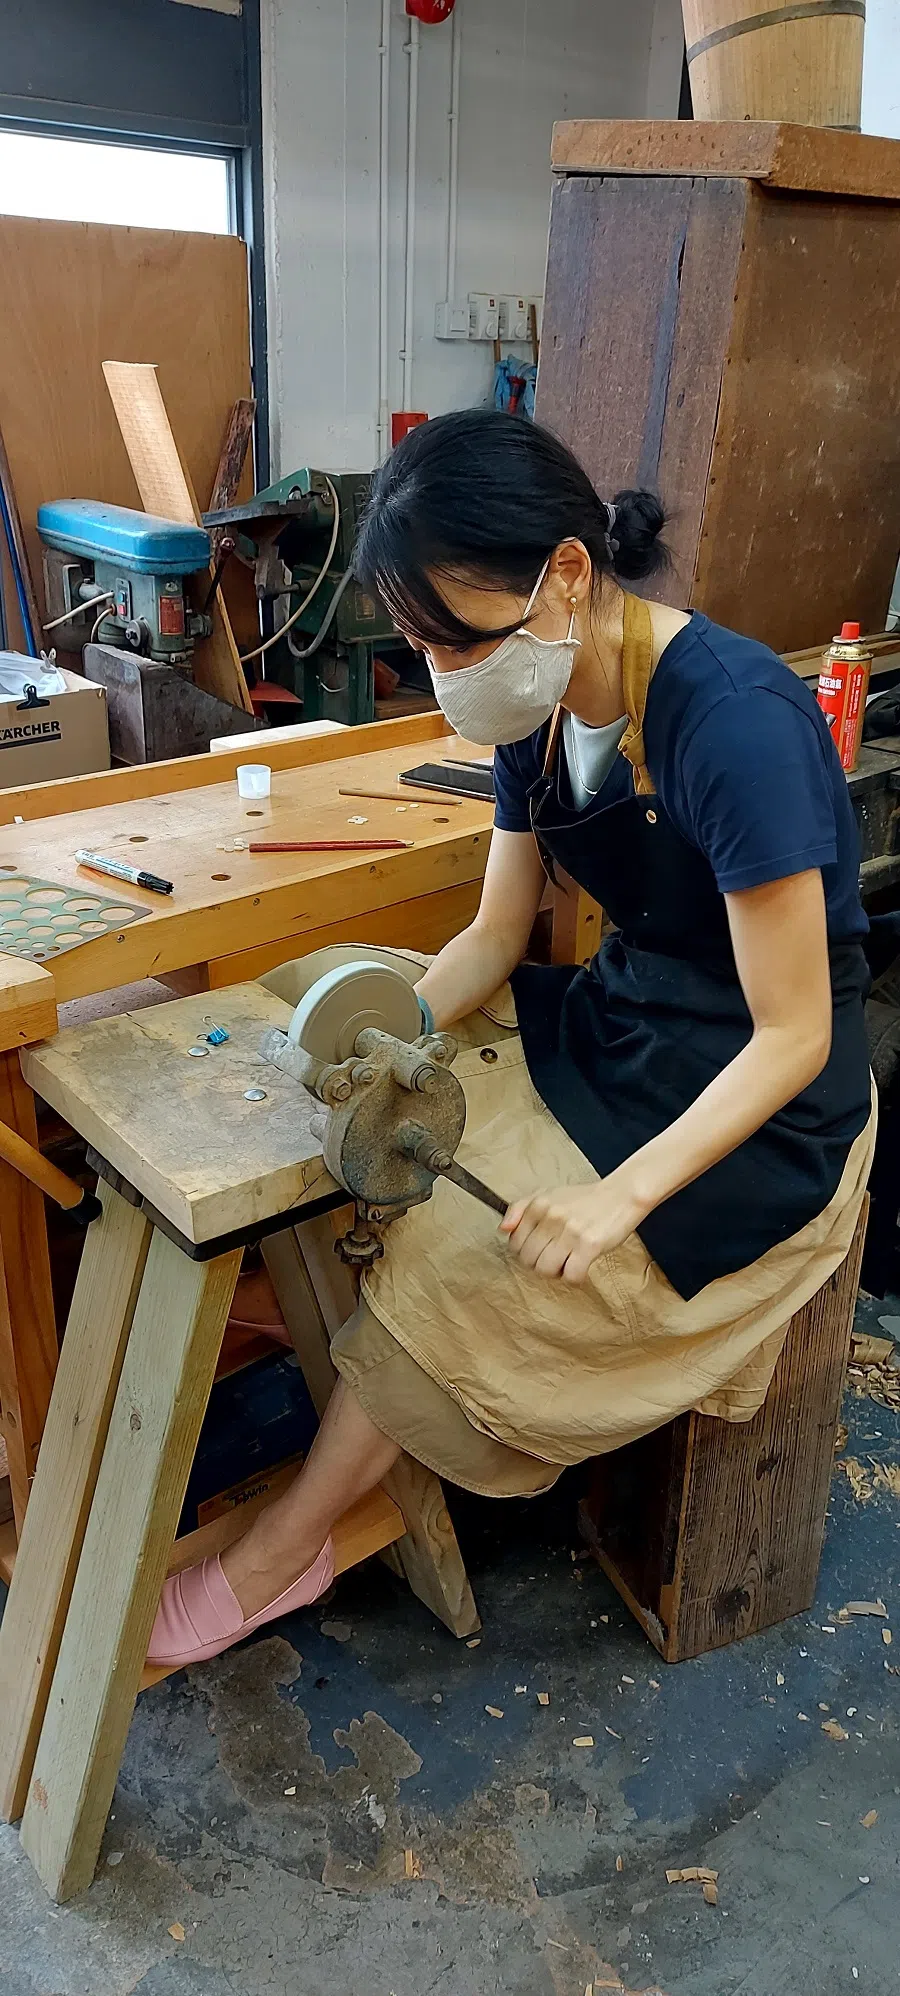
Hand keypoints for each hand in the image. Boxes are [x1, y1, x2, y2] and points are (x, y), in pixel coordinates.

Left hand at [500, 1174, 644, 1284]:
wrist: (621, 1195)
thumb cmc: (585, 1199)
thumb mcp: (549, 1194)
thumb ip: (520, 1209)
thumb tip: (503, 1230)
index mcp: (538, 1205)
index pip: (514, 1243)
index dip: (525, 1252)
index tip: (539, 1249)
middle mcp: (551, 1217)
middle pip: (528, 1260)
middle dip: (539, 1263)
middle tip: (555, 1257)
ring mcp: (570, 1232)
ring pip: (545, 1270)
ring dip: (556, 1272)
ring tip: (567, 1262)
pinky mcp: (589, 1245)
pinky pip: (571, 1275)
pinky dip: (575, 1277)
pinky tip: (581, 1266)